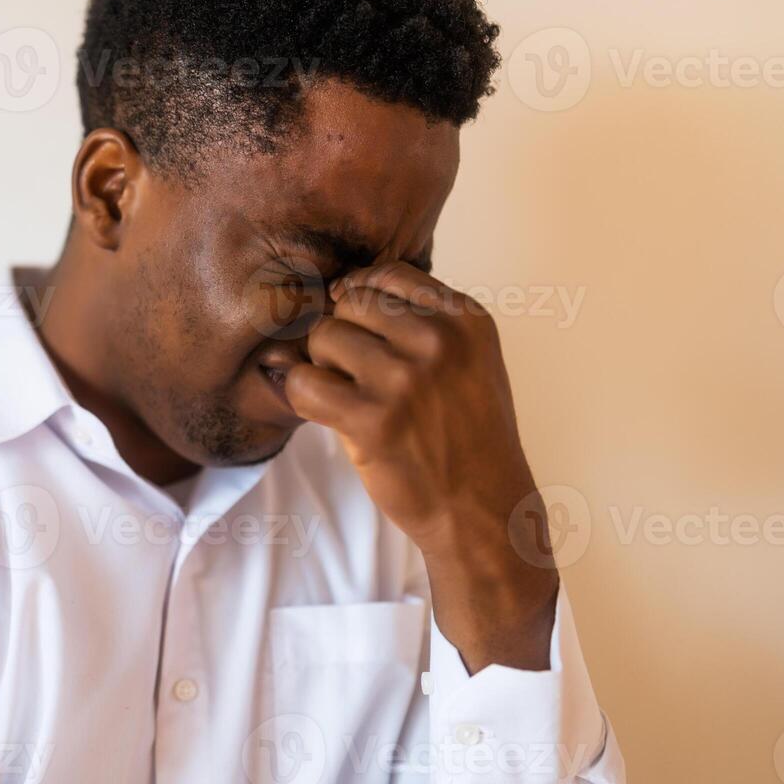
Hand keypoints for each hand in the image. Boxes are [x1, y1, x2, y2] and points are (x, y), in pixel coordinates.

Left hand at [284, 262, 557, 671]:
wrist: (482, 510)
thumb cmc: (468, 435)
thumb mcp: (470, 360)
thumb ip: (422, 320)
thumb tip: (340, 287)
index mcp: (466, 319)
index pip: (388, 274)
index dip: (360, 298)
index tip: (359, 330)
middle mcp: (439, 341)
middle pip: (350, 302)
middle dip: (342, 333)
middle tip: (355, 373)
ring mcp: (405, 379)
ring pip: (323, 337)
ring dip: (323, 365)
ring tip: (347, 395)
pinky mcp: (372, 420)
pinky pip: (303, 382)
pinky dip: (301, 395)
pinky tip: (324, 412)